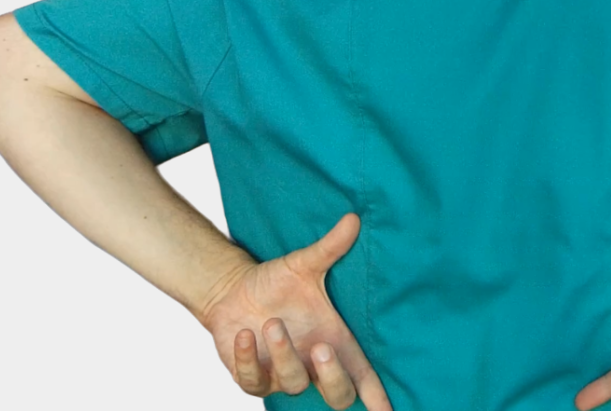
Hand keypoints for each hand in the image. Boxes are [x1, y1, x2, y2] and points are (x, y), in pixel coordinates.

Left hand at [199, 212, 391, 410]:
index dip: (377, 397)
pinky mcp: (253, 377)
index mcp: (334, 341)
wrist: (233, 289)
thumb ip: (330, 248)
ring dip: (284, 354)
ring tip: (271, 323)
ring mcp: (283, 374)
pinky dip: (249, 360)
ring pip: (293, 383)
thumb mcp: (304, 265)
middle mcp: (313, 363)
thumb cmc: (277, 282)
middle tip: (322, 350)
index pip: (363, 377)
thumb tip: (353, 218)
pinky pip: (253, 381)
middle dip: (334, 379)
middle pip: (338, 397)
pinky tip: (246, 336)